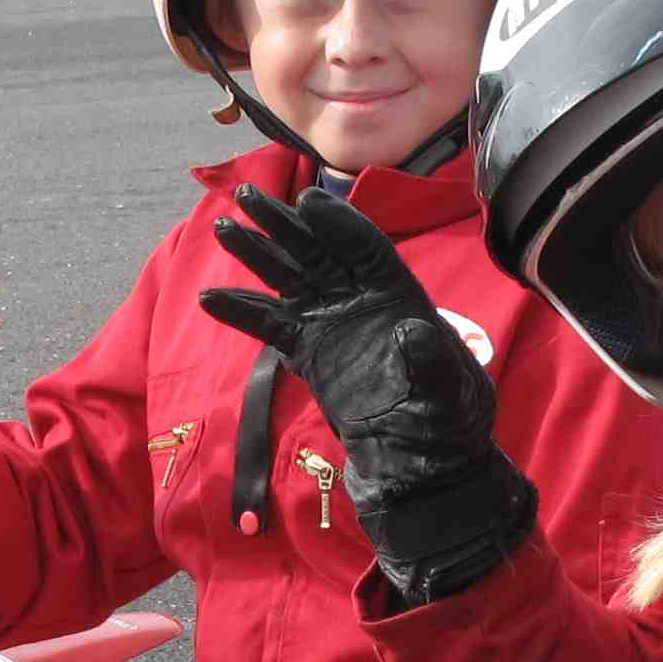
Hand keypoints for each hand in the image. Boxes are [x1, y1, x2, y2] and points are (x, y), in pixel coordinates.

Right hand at [197, 183, 536, 600]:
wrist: (422, 467)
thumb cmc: (448, 425)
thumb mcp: (451, 393)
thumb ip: (432, 362)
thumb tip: (412, 334)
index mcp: (399, 297)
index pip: (366, 249)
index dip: (339, 225)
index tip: (308, 203)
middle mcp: (361, 301)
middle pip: (318, 251)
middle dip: (284, 224)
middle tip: (247, 194)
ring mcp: (332, 324)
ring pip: (289, 278)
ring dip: (256, 254)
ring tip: (222, 229)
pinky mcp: (310, 353)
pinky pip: (271, 325)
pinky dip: (242, 311)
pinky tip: (210, 298)